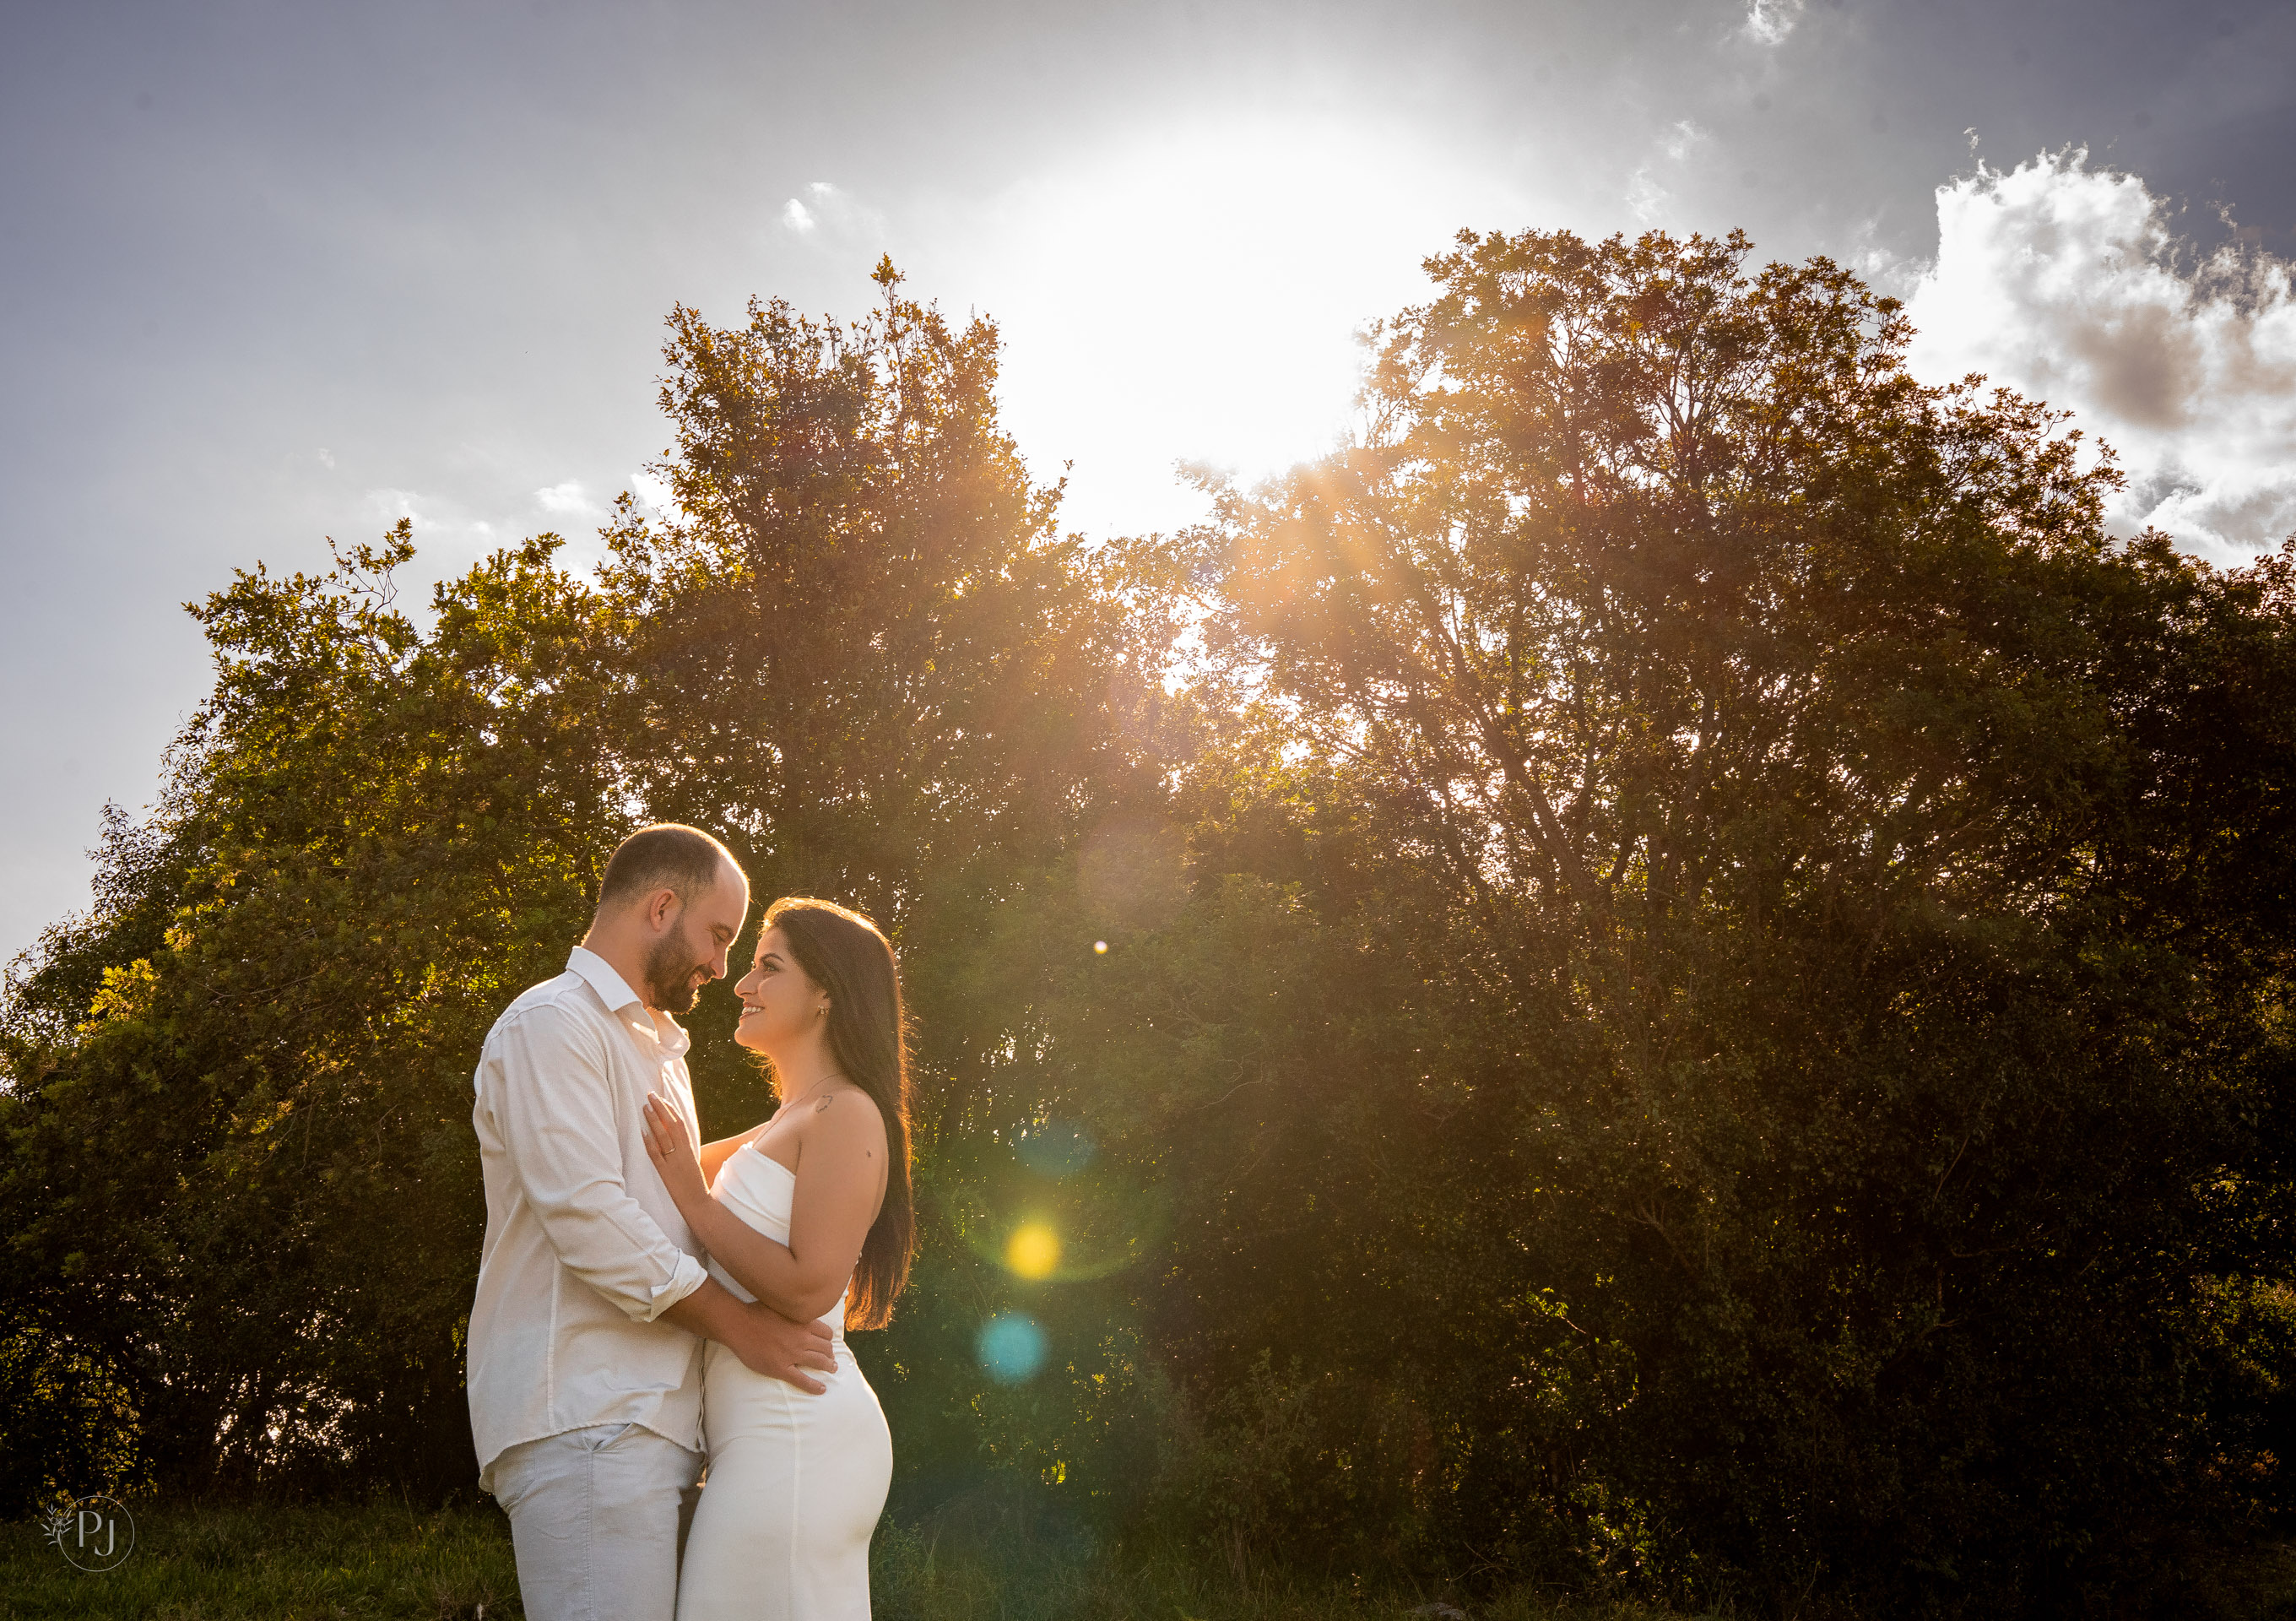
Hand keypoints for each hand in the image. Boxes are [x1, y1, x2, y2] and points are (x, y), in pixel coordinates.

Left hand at [641, 1091, 707, 1209]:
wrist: (699, 1204)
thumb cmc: (695, 1186)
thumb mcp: (691, 1164)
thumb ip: (683, 1151)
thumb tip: (673, 1140)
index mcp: (689, 1149)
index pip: (680, 1124)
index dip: (671, 1110)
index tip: (662, 1099)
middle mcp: (682, 1152)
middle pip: (671, 1125)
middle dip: (660, 1108)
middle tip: (650, 1095)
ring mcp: (674, 1162)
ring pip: (663, 1136)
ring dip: (654, 1120)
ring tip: (645, 1107)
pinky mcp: (666, 1173)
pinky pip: (657, 1155)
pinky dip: (650, 1142)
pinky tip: (643, 1132)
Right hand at [720, 1301, 836, 1394]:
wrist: (739, 1325)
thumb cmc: (757, 1312)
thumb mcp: (782, 1305)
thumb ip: (795, 1310)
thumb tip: (802, 1306)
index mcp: (803, 1322)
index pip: (826, 1332)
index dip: (828, 1339)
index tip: (827, 1342)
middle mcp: (802, 1338)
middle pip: (825, 1348)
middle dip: (830, 1354)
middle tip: (831, 1358)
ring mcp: (792, 1354)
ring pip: (819, 1362)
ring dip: (828, 1366)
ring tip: (832, 1369)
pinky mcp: (781, 1368)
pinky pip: (802, 1380)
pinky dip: (814, 1386)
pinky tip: (822, 1389)